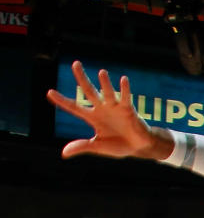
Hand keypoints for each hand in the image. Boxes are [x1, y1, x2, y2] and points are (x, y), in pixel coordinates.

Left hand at [46, 61, 170, 160]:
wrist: (138, 147)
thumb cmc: (118, 145)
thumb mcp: (98, 147)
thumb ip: (82, 147)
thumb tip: (63, 154)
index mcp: (92, 117)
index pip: (75, 107)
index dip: (63, 101)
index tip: (50, 93)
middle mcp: (102, 108)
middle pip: (89, 91)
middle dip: (82, 78)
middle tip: (76, 64)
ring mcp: (114, 107)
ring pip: (107, 93)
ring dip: (105, 84)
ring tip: (102, 72)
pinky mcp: (128, 109)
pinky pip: (126, 98)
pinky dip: (125, 90)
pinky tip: (123, 79)